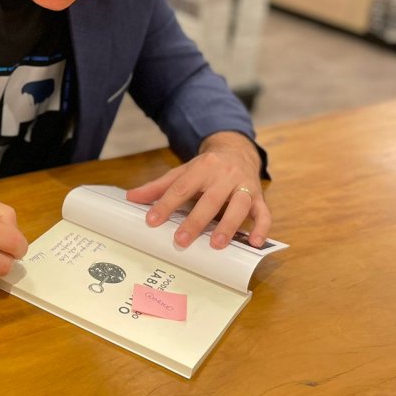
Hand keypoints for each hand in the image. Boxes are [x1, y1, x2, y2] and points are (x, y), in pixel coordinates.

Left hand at [126, 131, 270, 249]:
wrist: (237, 150)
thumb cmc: (206, 167)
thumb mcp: (183, 171)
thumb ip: (159, 186)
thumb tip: (131, 197)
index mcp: (203, 167)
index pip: (182, 187)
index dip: (166, 204)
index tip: (152, 221)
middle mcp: (225, 175)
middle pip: (210, 199)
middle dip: (196, 221)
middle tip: (181, 240)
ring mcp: (244, 185)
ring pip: (239, 206)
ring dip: (228, 225)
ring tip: (216, 244)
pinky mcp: (259, 197)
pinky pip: (264, 213)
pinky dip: (262, 228)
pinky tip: (255, 243)